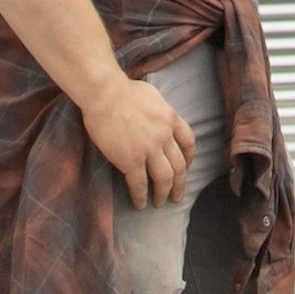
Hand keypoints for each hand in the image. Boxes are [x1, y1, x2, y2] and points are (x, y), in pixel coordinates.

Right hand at [81, 71, 197, 208]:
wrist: (105, 94)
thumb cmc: (123, 89)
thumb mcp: (152, 97)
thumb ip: (159, 111)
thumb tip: (156, 118)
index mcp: (171, 119)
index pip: (188, 142)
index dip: (189, 158)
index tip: (186, 166)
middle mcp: (165, 136)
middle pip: (180, 165)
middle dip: (180, 183)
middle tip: (177, 196)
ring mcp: (149, 150)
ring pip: (164, 178)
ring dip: (164, 193)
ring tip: (160, 203)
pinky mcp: (131, 161)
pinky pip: (139, 184)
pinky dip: (141, 196)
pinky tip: (139, 204)